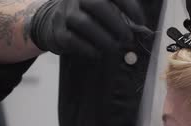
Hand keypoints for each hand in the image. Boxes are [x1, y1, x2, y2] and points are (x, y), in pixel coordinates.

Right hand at [30, 0, 144, 56]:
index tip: (140, 21)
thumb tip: (140, 27)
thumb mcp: (100, 7)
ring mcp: (64, 13)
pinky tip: (98, 53)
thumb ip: (117, 13)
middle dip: (117, 23)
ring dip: (103, 38)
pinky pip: (72, 40)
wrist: (50, 23)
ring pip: (84, 23)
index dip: (129, 6)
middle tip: (128, 37)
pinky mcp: (58, 31)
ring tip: (114, 47)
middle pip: (98, 5)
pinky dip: (88, 49)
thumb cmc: (85, 16)